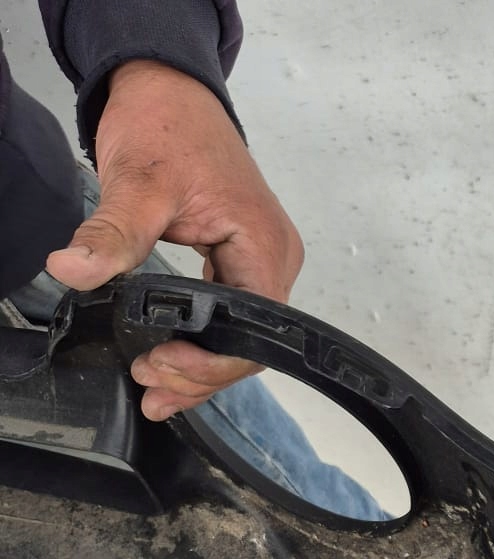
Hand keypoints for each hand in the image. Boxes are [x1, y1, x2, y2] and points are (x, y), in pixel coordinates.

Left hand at [46, 59, 303, 421]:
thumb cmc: (166, 126)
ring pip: (241, 337)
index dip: (210, 362)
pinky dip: (203, 341)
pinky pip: (233, 317)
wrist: (170, 90)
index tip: (161, 363)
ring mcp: (263, 262)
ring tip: (158, 387)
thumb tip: (72, 270)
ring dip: (201, 367)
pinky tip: (173, 358)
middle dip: (201, 374)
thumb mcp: (135, 183)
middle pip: (250, 344)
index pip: (253, 332)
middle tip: (150, 384)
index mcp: (263, 246)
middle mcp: (274, 260)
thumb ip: (111, 235)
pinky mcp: (246, 262)